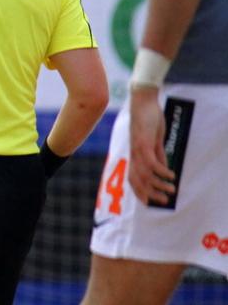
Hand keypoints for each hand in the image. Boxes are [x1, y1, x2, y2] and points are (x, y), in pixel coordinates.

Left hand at [128, 86, 175, 204]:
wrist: (142, 102)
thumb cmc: (148, 120)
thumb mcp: (154, 140)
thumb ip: (157, 153)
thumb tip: (162, 167)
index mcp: (134, 155)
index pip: (132, 178)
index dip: (139, 192)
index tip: (149, 202)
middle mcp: (133, 154)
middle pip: (137, 181)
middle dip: (149, 194)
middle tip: (163, 201)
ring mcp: (138, 149)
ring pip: (145, 174)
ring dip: (158, 185)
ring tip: (172, 190)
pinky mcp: (144, 143)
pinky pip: (152, 163)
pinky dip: (161, 171)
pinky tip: (171, 175)